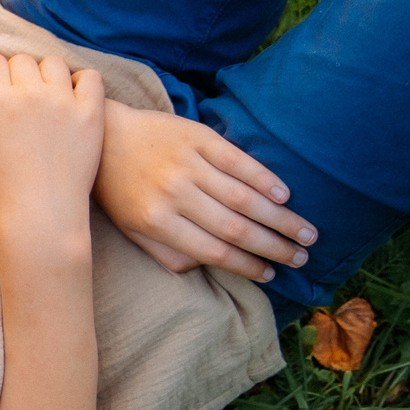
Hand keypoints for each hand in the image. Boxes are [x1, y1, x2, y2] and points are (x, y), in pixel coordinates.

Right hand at [0, 54, 105, 239]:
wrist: (40, 216)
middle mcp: (30, 94)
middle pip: (22, 61)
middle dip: (16, 74)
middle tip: (17, 99)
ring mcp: (63, 102)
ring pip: (54, 65)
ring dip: (47, 75)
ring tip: (44, 97)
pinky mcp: (90, 114)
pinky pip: (90, 78)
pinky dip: (82, 82)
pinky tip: (72, 98)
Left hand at [97, 103, 316, 282]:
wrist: (103, 135)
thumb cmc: (120, 190)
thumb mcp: (132, 230)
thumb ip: (168, 254)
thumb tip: (208, 268)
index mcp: (156, 222)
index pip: (214, 251)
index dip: (247, 266)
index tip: (272, 274)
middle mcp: (174, 194)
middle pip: (235, 228)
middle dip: (275, 246)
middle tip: (302, 257)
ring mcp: (187, 163)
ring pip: (244, 197)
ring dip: (280, 218)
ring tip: (307, 234)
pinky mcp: (198, 136)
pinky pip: (239, 161)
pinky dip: (265, 179)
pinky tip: (284, 196)